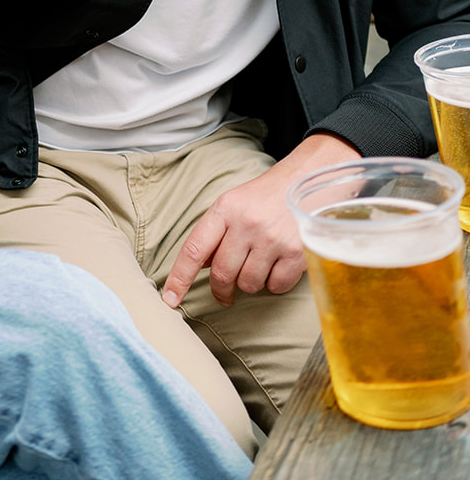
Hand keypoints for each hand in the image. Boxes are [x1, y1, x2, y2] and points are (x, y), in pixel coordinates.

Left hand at [162, 132, 358, 309]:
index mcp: (225, 209)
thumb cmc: (265, 196)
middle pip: (221, 273)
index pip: (194, 249)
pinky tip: (278, 265)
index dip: (179, 277)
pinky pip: (275, 287)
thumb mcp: (233, 204)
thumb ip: (215, 233)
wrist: (309, 180)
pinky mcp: (296, 253)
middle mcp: (246, 224)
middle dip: (220, 289)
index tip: (170, 299)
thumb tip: (199, 266)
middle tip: (224, 293)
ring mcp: (272, 239)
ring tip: (259, 264)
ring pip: (248, 284)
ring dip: (250, 283)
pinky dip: (274, 283)